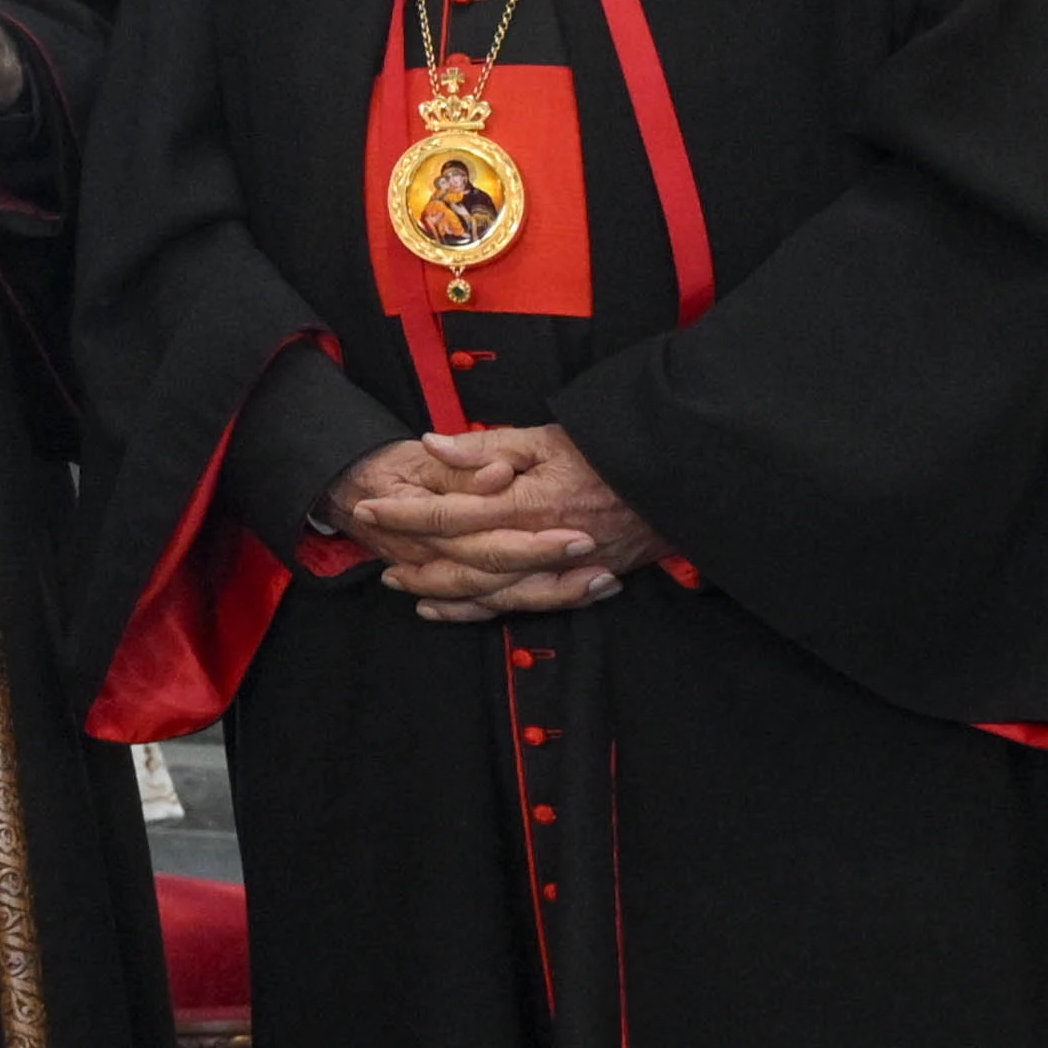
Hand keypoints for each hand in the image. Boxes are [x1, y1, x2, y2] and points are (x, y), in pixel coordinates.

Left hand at [329, 425, 649, 614]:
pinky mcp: (577, 582)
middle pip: (462, 563)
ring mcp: (561, 569)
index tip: (370, 507)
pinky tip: (452, 609)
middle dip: (415, 558)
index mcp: (529, 504)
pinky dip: (481, 611)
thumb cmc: (610, 452)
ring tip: (404, 583)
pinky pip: (520, 606)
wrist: (677, 481)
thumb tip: (432, 445)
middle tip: (378, 553)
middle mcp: (541, 544)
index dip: (406, 513)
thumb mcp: (547, 437)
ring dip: (441, 591)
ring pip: (487, 593)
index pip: (452, 514)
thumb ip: (487, 446)